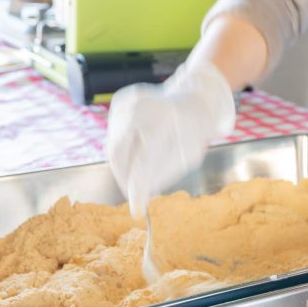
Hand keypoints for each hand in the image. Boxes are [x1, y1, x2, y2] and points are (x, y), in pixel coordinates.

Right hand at [106, 60, 234, 217]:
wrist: (194, 96)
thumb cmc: (194, 130)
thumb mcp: (188, 155)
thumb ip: (163, 174)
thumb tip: (142, 195)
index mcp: (164, 120)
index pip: (143, 160)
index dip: (137, 187)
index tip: (136, 209)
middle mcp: (142, 106)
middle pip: (118, 153)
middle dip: (124, 177)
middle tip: (134, 194)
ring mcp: (128, 101)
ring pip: (113, 144)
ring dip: (123, 163)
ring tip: (142, 168)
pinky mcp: (121, 100)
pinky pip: (114, 133)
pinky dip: (123, 147)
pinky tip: (139, 146)